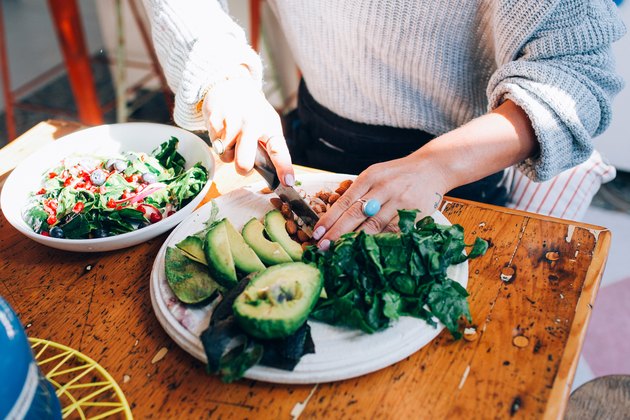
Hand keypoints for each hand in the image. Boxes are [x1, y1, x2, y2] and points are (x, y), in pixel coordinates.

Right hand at [202, 77, 294, 184]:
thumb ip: (269, 146)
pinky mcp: (214, 121)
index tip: (288, 182)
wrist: (229, 85)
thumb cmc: (252, 111)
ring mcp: (231, 122)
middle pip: (244, 163)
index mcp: (269, 126)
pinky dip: (219, 142)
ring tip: (233, 135)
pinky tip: (223, 128)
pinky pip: (215, 146)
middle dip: (243, 168)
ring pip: (227, 157)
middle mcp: (252, 124)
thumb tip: (272, 174)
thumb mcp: (267, 122)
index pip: (278, 150)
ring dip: (229, 152)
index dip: (284, 168)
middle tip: (244, 161)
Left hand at [312, 154, 448, 249]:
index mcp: (371, 177)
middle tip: (323, 247)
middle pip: (356, 215)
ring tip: (340, 252)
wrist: (433, 168)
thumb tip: (334, 217)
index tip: (317, 233)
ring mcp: (400, 201)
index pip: (345, 201)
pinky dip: (378, 242)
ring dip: (355, 241)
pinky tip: (366, 251)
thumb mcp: (376, 174)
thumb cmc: (398, 174)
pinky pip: (393, 232)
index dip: (330, 218)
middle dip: (337, 233)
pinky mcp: (414, 214)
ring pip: (374, 226)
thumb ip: (358, 192)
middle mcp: (384, 188)